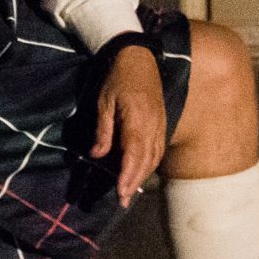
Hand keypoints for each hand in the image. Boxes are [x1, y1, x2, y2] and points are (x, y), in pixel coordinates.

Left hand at [90, 45, 167, 206]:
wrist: (138, 57)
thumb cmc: (117, 78)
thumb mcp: (103, 102)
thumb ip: (103, 130)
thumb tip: (97, 156)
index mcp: (137, 120)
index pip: (134, 155)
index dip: (127, 176)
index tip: (120, 193)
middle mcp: (152, 126)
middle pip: (146, 161)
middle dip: (134, 182)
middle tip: (123, 201)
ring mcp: (160, 124)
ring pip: (154, 157)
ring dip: (143, 176)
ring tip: (130, 191)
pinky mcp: (162, 122)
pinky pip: (158, 149)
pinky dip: (150, 164)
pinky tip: (141, 171)